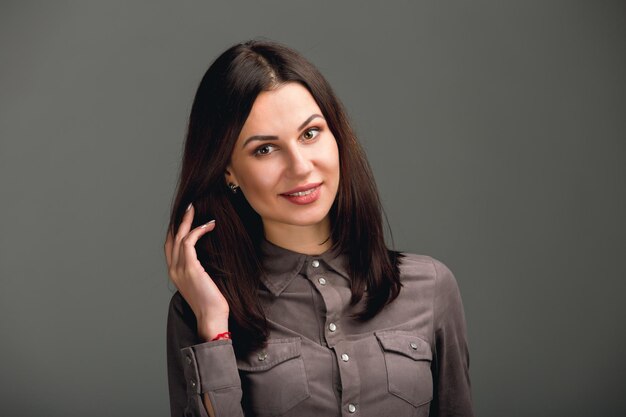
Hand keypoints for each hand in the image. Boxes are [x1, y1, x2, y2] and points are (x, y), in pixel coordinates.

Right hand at [164, 204, 229, 340]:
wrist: (211, 318)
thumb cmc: (212, 302)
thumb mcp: (203, 282)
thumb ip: (200, 269)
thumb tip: (209, 256)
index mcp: (175, 273)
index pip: (170, 246)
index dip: (174, 229)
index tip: (184, 217)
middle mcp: (174, 269)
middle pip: (171, 237)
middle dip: (179, 220)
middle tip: (188, 206)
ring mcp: (180, 269)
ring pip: (179, 236)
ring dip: (187, 220)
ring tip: (195, 209)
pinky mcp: (191, 268)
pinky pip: (189, 242)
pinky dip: (198, 230)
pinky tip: (209, 224)